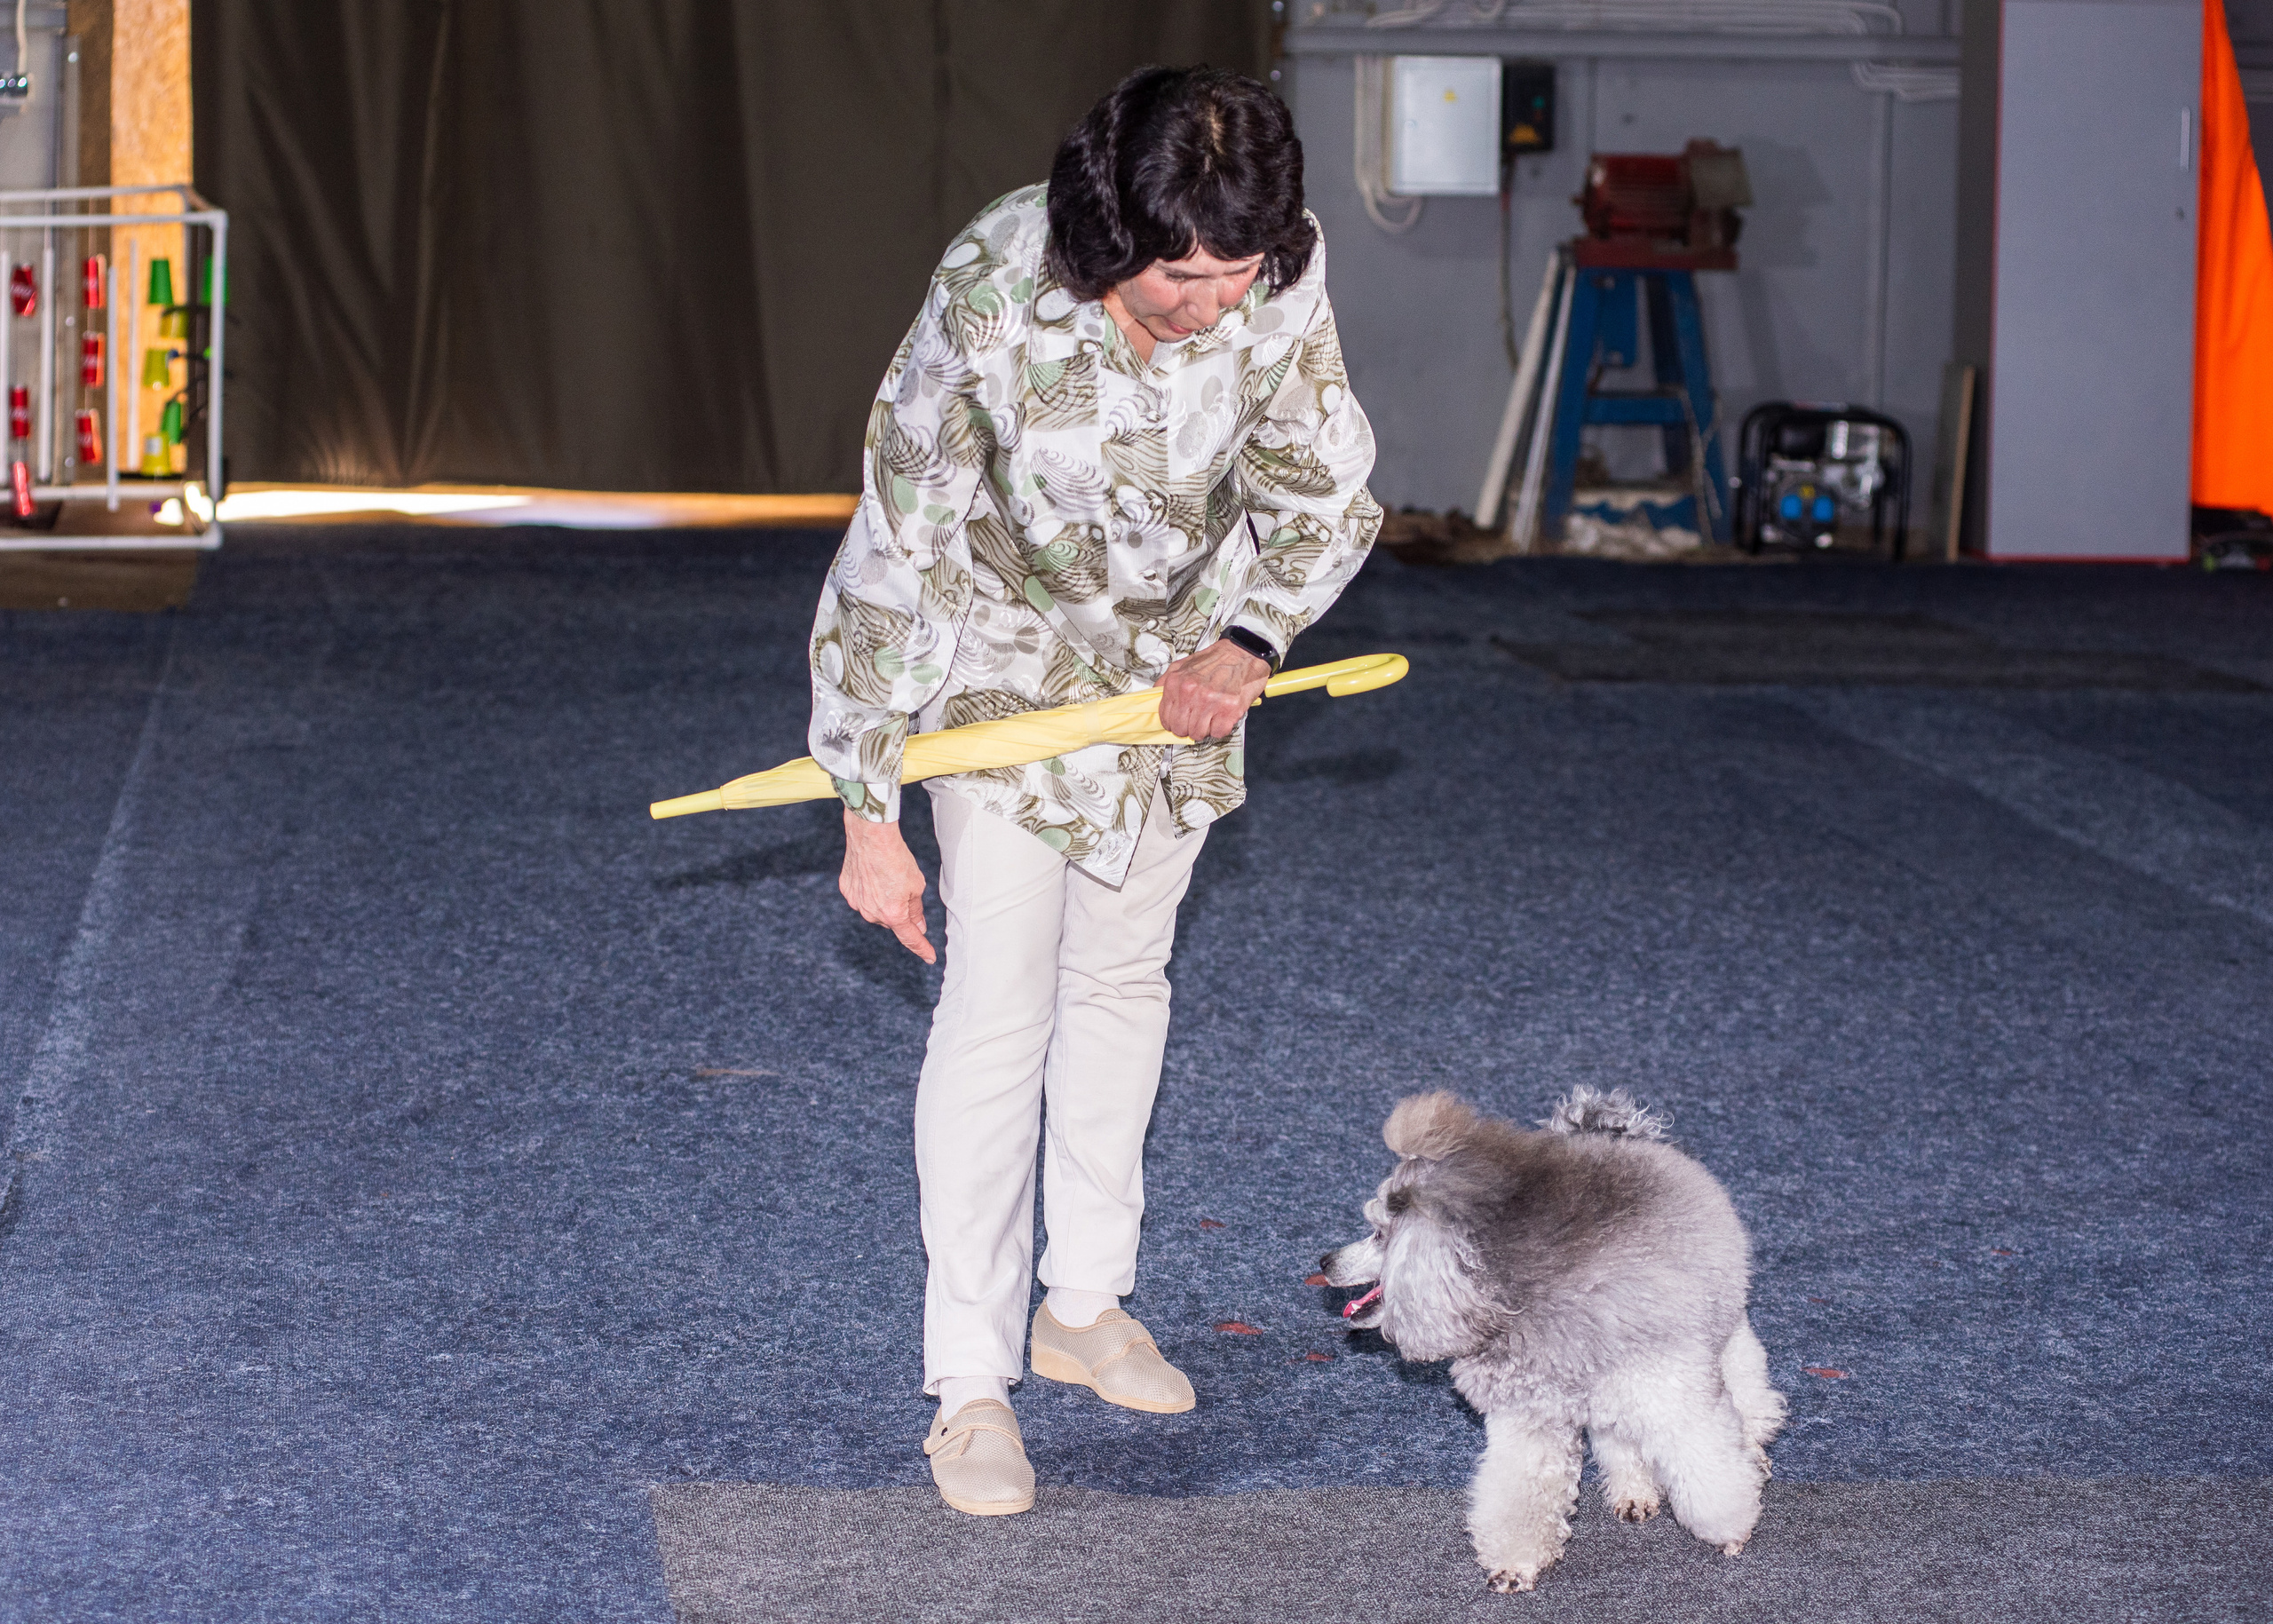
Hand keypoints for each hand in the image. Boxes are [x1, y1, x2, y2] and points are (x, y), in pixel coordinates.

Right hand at [839, 810, 934, 961]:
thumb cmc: (896, 857)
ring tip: (887, 877)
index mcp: (893, 913)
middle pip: (892, 920)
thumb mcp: (916, 885)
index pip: (910, 938)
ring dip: (884, 900)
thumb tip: (918, 926)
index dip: (922, 948)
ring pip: (875, 910)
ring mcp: (856, 902)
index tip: (929, 957)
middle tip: (904, 888)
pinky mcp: (847, 890)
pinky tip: (873, 874)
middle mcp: (871, 913)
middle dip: (900, 911)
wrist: (871, 835)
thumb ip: (916, 909)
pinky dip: (869, 891)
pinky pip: (862, 897)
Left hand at [1158, 638, 1271, 742]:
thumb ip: (1167, 681)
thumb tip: (1157, 697)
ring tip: (1211, 716)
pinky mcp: (1229, 709)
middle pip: (1180, 729)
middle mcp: (1191, 692)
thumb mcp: (1183, 665)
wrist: (1243, 653)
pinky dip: (1221, 728)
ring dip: (1205, 728)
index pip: (1166, 718)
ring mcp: (1210, 702)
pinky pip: (1218, 732)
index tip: (1180, 721)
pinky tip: (1222, 716)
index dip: (1173, 723)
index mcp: (1177, 683)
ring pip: (1198, 734)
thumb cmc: (1217, 660)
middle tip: (1196, 720)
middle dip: (1188, 728)